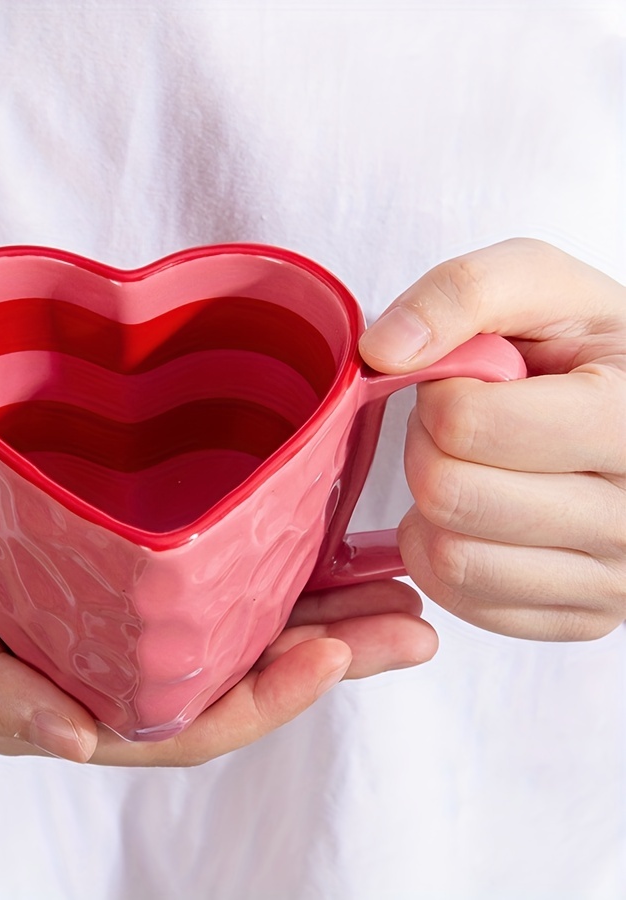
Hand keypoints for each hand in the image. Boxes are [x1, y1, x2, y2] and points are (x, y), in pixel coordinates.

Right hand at [0, 445, 435, 763]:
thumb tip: (81, 746)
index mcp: (58, 700)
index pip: (182, 723)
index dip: (263, 700)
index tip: (335, 653)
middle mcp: (97, 659)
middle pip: (230, 671)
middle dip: (326, 654)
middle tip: (413, 626)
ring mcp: (107, 604)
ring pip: (228, 616)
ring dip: (314, 602)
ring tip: (396, 582)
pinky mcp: (106, 549)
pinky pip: (196, 556)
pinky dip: (260, 547)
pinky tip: (317, 523)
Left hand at [359, 238, 625, 640]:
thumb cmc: (578, 346)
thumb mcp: (536, 285)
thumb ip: (462, 293)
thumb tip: (384, 352)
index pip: (466, 425)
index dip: (440, 394)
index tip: (467, 383)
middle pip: (450, 496)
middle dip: (429, 448)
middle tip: (459, 427)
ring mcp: (614, 579)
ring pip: (452, 558)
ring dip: (432, 505)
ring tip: (470, 467)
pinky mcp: (581, 616)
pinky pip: (461, 598)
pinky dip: (443, 551)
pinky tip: (474, 514)